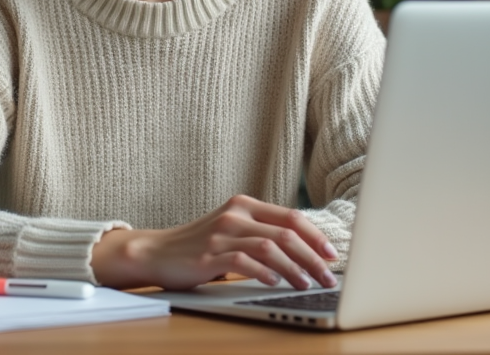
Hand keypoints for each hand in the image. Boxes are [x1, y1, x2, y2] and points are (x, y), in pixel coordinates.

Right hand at [90, 195, 337, 290]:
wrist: (157, 252)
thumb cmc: (200, 244)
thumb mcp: (232, 229)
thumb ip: (261, 232)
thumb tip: (304, 250)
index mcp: (245, 205)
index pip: (291, 217)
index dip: (316, 236)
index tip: (332, 255)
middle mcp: (235, 215)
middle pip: (286, 234)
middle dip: (312, 258)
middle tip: (327, 277)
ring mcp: (221, 234)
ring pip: (270, 248)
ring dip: (295, 269)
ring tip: (307, 284)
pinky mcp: (209, 255)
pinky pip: (244, 262)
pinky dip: (265, 273)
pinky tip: (276, 283)